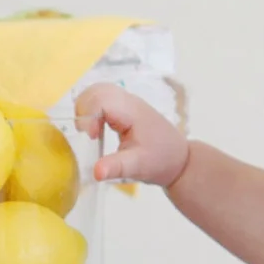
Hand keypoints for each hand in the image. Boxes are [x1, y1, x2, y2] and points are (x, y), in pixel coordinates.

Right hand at [74, 84, 189, 187]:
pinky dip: (93, 109)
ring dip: (87, 108)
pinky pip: (103, 98)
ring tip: (90, 130)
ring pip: (99, 91)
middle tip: (88, 133)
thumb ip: (116, 167)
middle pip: (97, 90)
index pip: (102, 100)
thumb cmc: (160, 161)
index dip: (90, 116)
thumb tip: (96, 172)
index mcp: (132, 112)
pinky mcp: (124, 108)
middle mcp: (129, 102)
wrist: (178, 158)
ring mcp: (127, 103)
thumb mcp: (137, 167)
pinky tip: (96, 128)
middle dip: (85, 109)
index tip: (92, 136)